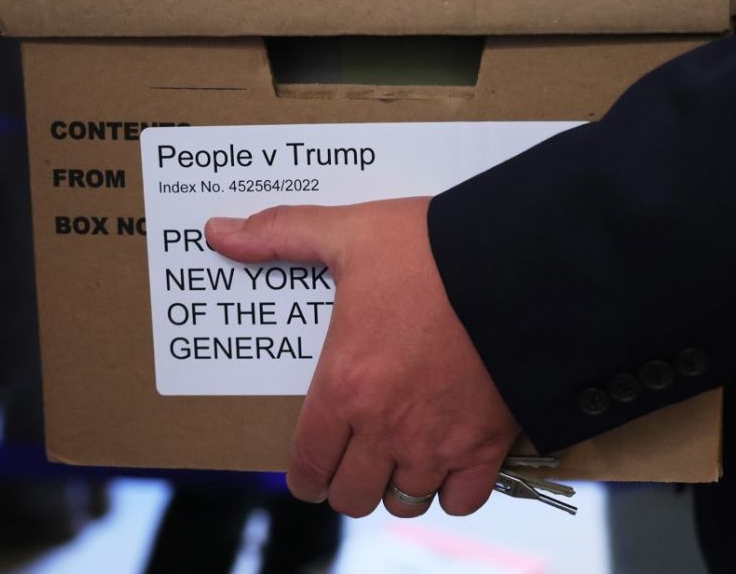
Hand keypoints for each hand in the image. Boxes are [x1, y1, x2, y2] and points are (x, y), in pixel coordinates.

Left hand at [204, 198, 520, 517]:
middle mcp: (385, 427)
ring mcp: (438, 442)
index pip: (307, 465)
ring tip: (403, 457)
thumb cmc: (431, 248)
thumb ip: (283, 235)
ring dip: (399, 485)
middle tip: (358, 457)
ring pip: (404, 502)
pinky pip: (462, 501)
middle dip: (348, 481)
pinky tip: (451, 464)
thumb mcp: (351, 233)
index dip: (305, 473)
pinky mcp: (488, 444)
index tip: (312, 467)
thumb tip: (219, 232)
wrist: (517, 263)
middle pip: (351, 496)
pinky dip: (453, 491)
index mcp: (344, 387)